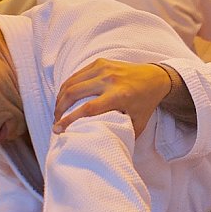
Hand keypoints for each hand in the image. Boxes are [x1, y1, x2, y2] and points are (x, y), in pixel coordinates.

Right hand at [54, 59, 171, 134]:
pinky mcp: (100, 62)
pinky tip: (64, 97)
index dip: (69, 119)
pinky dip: (67, 86)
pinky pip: (77, 74)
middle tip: (55, 121)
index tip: (57, 129)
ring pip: (72, 82)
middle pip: (74, 93)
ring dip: (60, 97)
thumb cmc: (145, 103)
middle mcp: (110, 80)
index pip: (88, 108)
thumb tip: (108, 149)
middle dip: (59, 108)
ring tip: (58, 111)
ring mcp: (104, 68)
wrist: (155, 77)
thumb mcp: (138, 123)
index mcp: (119, 96)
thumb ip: (123, 134)